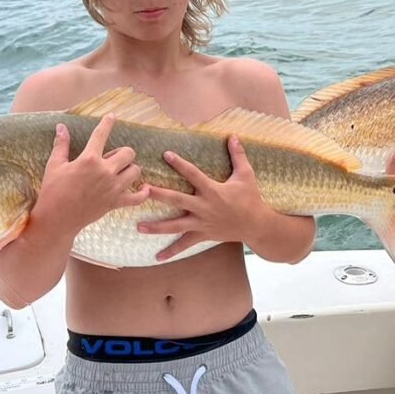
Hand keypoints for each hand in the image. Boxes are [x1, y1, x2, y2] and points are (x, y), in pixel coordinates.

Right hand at [30, 115, 150, 239]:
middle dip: (123, 152)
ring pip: (136, 171)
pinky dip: (142, 193)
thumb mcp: (54, 165)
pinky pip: (138, 198)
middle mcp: (105, 171)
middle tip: (112, 158)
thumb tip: (61, 126)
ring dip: (130, 169)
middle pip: (128, 153)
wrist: (56, 219)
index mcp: (89, 159)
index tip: (112, 116)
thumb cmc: (52, 191)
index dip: (107, 123)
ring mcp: (112, 188)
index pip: (101, 135)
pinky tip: (142, 189)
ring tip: (121, 172)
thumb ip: (61, 145)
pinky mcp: (115, 203)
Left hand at [139, 136, 266, 261]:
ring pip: (175, 225)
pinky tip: (157, 258)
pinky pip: (184, 244)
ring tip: (139, 226)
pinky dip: (171, 251)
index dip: (179, 164)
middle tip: (143, 191)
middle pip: (177, 200)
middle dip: (159, 195)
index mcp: (212, 190)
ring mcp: (201, 223)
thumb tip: (233, 136)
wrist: (255, 225)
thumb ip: (238, 155)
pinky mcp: (202, 235)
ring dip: (157, 226)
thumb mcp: (246, 175)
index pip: (193, 174)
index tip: (166, 154)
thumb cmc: (250, 199)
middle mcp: (203, 207)